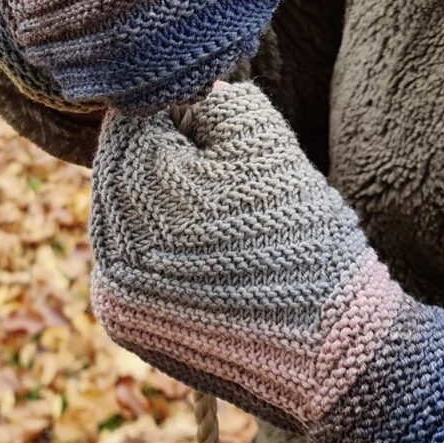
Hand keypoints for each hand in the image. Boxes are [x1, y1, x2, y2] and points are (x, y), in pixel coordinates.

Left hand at [90, 81, 443, 442]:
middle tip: (208, 153)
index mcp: (139, 196)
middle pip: (119, 170)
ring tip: (209, 203)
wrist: (333, 351)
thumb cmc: (304, 236)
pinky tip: (196, 242)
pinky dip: (151, 241)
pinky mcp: (126, 322)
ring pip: (118, 215)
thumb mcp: (265, 143)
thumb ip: (218, 100)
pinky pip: (125, 259)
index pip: (132, 126)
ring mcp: (114, 293)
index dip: (172, 109)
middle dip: (159, 152)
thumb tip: (189, 90)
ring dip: (152, 197)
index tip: (203, 112)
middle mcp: (110, 250)